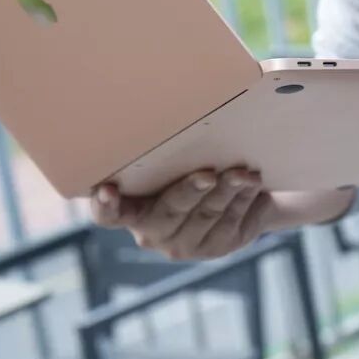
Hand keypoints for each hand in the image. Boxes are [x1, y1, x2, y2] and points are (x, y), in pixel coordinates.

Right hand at [90, 168, 271, 260]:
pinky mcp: (217, 248)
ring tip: (243, 173)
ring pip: (206, 216)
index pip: (110, 215)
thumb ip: (167, 154)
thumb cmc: (192, 168)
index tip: (107, 189)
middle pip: (169, 212)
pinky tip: (253, 183)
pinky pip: (231, 221)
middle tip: (207, 174)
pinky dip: (243, 199)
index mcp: (133, 211)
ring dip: (226, 191)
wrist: (237, 194)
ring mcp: (186, 245)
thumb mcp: (174, 163)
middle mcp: (153, 234)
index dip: (105, 205)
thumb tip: (180, 110)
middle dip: (189, 191)